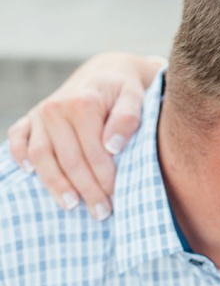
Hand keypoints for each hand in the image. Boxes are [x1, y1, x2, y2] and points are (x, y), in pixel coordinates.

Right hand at [6, 52, 153, 217]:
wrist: (106, 74)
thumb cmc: (124, 91)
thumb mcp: (136, 97)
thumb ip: (128, 118)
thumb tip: (112, 146)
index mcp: (82, 104)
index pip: (93, 153)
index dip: (105, 179)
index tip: (115, 199)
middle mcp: (56, 109)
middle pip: (68, 159)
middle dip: (86, 190)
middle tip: (101, 212)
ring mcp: (39, 114)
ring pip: (40, 156)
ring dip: (54, 184)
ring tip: (71, 205)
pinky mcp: (29, 119)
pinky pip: (17, 139)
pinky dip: (18, 157)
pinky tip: (29, 173)